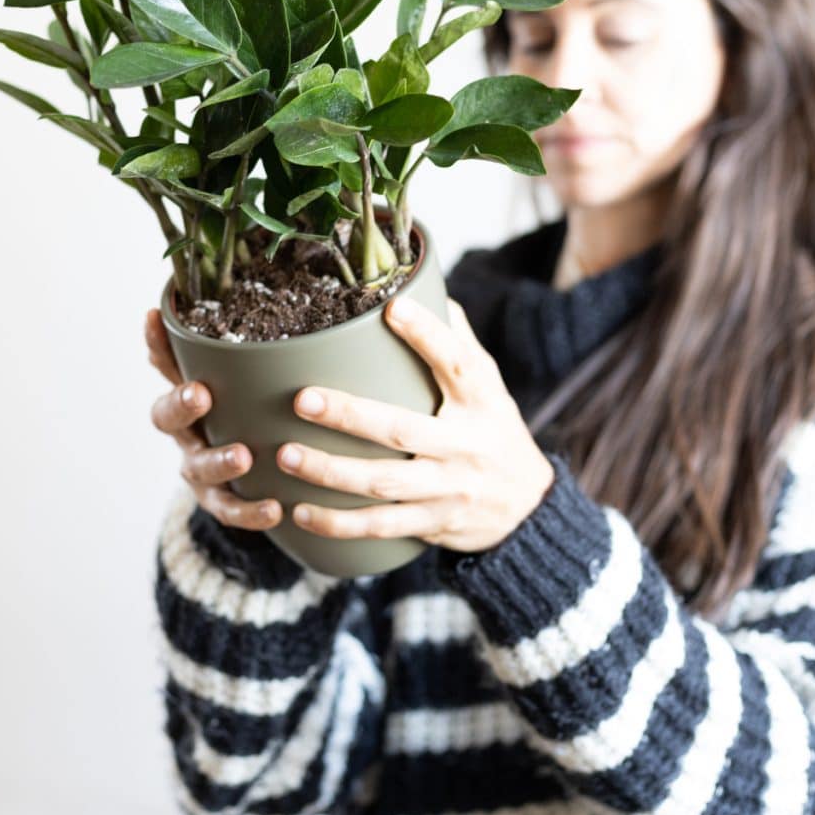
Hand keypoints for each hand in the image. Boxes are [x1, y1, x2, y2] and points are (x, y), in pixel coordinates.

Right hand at [145, 308, 281, 531]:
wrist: (260, 476)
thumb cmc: (254, 411)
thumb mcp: (250, 379)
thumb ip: (249, 350)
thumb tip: (264, 296)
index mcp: (189, 394)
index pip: (164, 363)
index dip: (155, 342)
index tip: (152, 318)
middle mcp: (185, 430)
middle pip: (166, 416)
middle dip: (180, 403)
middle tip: (201, 393)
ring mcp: (198, 467)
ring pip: (197, 466)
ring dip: (218, 460)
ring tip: (244, 456)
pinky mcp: (218, 501)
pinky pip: (228, 509)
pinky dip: (249, 510)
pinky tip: (275, 507)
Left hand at [275, 296, 555, 553]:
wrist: (528, 506)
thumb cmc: (493, 427)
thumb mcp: (488, 383)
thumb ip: (456, 340)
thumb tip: (419, 288)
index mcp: (481, 400)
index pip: (458, 363)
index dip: (429, 335)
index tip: (393, 309)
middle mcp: (466, 445)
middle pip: (403, 430)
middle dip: (349, 416)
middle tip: (301, 399)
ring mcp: (448, 489)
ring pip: (384, 483)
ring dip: (331, 472)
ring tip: (285, 455)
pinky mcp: (432, 523)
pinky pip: (380, 525)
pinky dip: (338, 523)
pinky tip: (299, 511)